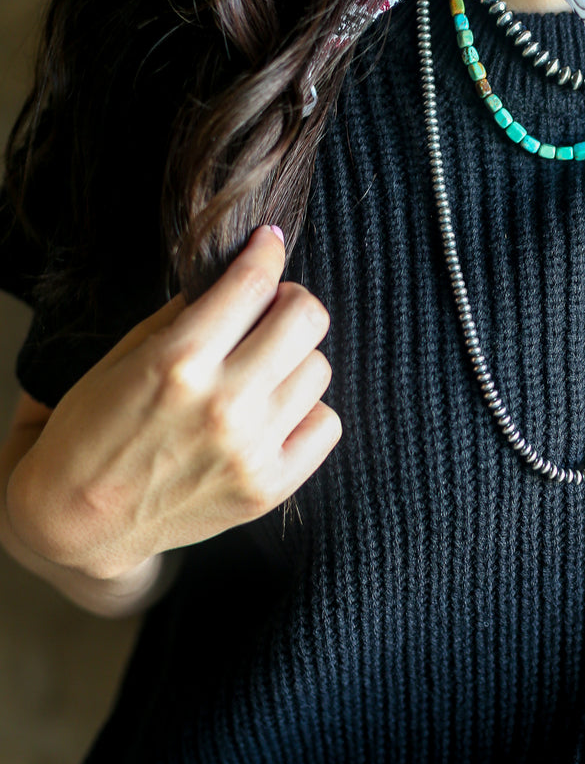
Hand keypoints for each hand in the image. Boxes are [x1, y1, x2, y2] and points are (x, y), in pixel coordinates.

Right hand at [5, 226, 340, 578]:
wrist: (79, 519)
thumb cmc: (91, 430)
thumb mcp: (123, 356)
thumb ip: (186, 313)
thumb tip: (240, 272)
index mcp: (179, 361)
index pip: (254, 283)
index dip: (266, 252)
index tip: (267, 244)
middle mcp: (223, 405)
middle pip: (306, 319)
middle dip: (289, 302)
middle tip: (269, 311)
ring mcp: (250, 451)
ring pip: (319, 369)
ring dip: (294, 359)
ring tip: (262, 369)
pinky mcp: (268, 488)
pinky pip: (326, 425)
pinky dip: (306, 412)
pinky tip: (273, 413)